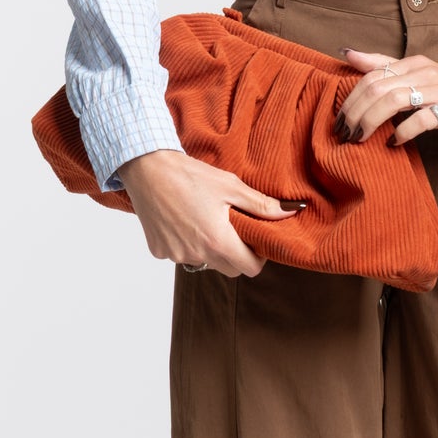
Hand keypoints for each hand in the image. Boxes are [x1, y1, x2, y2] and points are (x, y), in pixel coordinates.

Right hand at [117, 149, 304, 275]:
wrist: (146, 168)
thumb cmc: (189, 175)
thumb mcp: (231, 186)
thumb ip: (262, 205)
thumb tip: (291, 212)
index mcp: (218, 242)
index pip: (250, 269)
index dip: (258, 257)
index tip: (254, 239)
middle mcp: (197, 254)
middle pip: (228, 269)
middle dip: (236, 254)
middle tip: (233, 228)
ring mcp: (175, 255)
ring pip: (204, 261)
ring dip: (210, 249)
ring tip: (205, 220)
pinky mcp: (159, 250)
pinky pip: (181, 254)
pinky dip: (186, 244)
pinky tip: (183, 220)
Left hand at [336, 49, 437, 146]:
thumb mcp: (416, 74)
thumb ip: (383, 65)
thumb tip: (348, 53)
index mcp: (414, 63)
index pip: (372, 75)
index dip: (350, 98)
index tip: (338, 119)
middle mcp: (424, 73)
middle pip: (378, 88)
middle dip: (355, 112)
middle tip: (344, 133)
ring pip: (394, 100)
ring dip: (371, 121)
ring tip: (360, 138)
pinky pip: (421, 120)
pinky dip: (402, 131)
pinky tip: (393, 142)